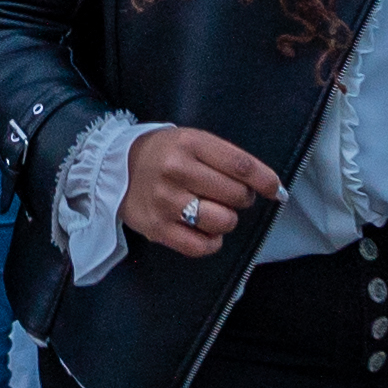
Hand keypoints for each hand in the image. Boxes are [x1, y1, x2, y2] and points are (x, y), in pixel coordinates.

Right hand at [119, 125, 284, 257]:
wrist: (110, 168)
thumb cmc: (162, 154)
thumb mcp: (191, 141)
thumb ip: (225, 159)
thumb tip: (269, 186)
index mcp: (190, 144)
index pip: (241, 165)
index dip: (266, 180)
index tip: (276, 189)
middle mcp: (177, 171)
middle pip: (236, 195)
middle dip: (242, 198)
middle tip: (229, 194)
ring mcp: (166, 202)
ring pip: (223, 221)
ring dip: (227, 220)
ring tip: (215, 211)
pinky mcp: (158, 229)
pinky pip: (201, 246)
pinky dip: (212, 241)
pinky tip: (205, 230)